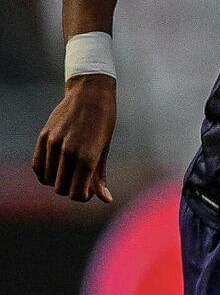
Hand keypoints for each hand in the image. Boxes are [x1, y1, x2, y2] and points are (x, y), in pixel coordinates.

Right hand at [33, 75, 116, 202]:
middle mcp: (68, 152)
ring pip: (48, 180)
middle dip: (72, 190)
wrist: (90, 94)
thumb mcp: (105, 149)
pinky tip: (56, 169)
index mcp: (87, 157)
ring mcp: (53, 144)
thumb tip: (106, 199)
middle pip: (61, 189)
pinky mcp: (43, 137)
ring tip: (70, 172)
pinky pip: (37, 166)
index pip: (76, 193)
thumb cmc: (103, 123)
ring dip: (58, 181)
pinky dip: (45, 173)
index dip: (82, 197)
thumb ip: (100, 175)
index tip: (88, 191)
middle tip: (81, 181)